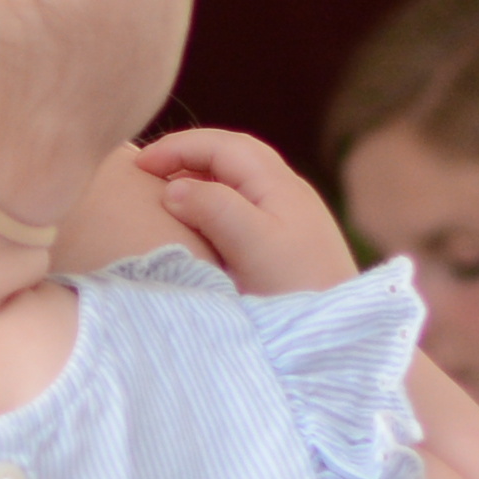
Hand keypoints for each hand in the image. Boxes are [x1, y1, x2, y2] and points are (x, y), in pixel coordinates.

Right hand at [132, 129, 355, 293]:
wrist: (340, 333)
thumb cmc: (296, 287)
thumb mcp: (252, 244)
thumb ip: (213, 207)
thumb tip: (174, 189)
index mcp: (280, 184)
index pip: (222, 145)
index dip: (177, 147)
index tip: (138, 165)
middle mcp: (288, 192)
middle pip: (232, 155)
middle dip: (187, 155)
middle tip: (148, 171)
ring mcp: (291, 217)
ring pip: (239, 179)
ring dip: (200, 178)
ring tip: (167, 195)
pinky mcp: (288, 241)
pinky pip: (245, 203)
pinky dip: (213, 201)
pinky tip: (198, 224)